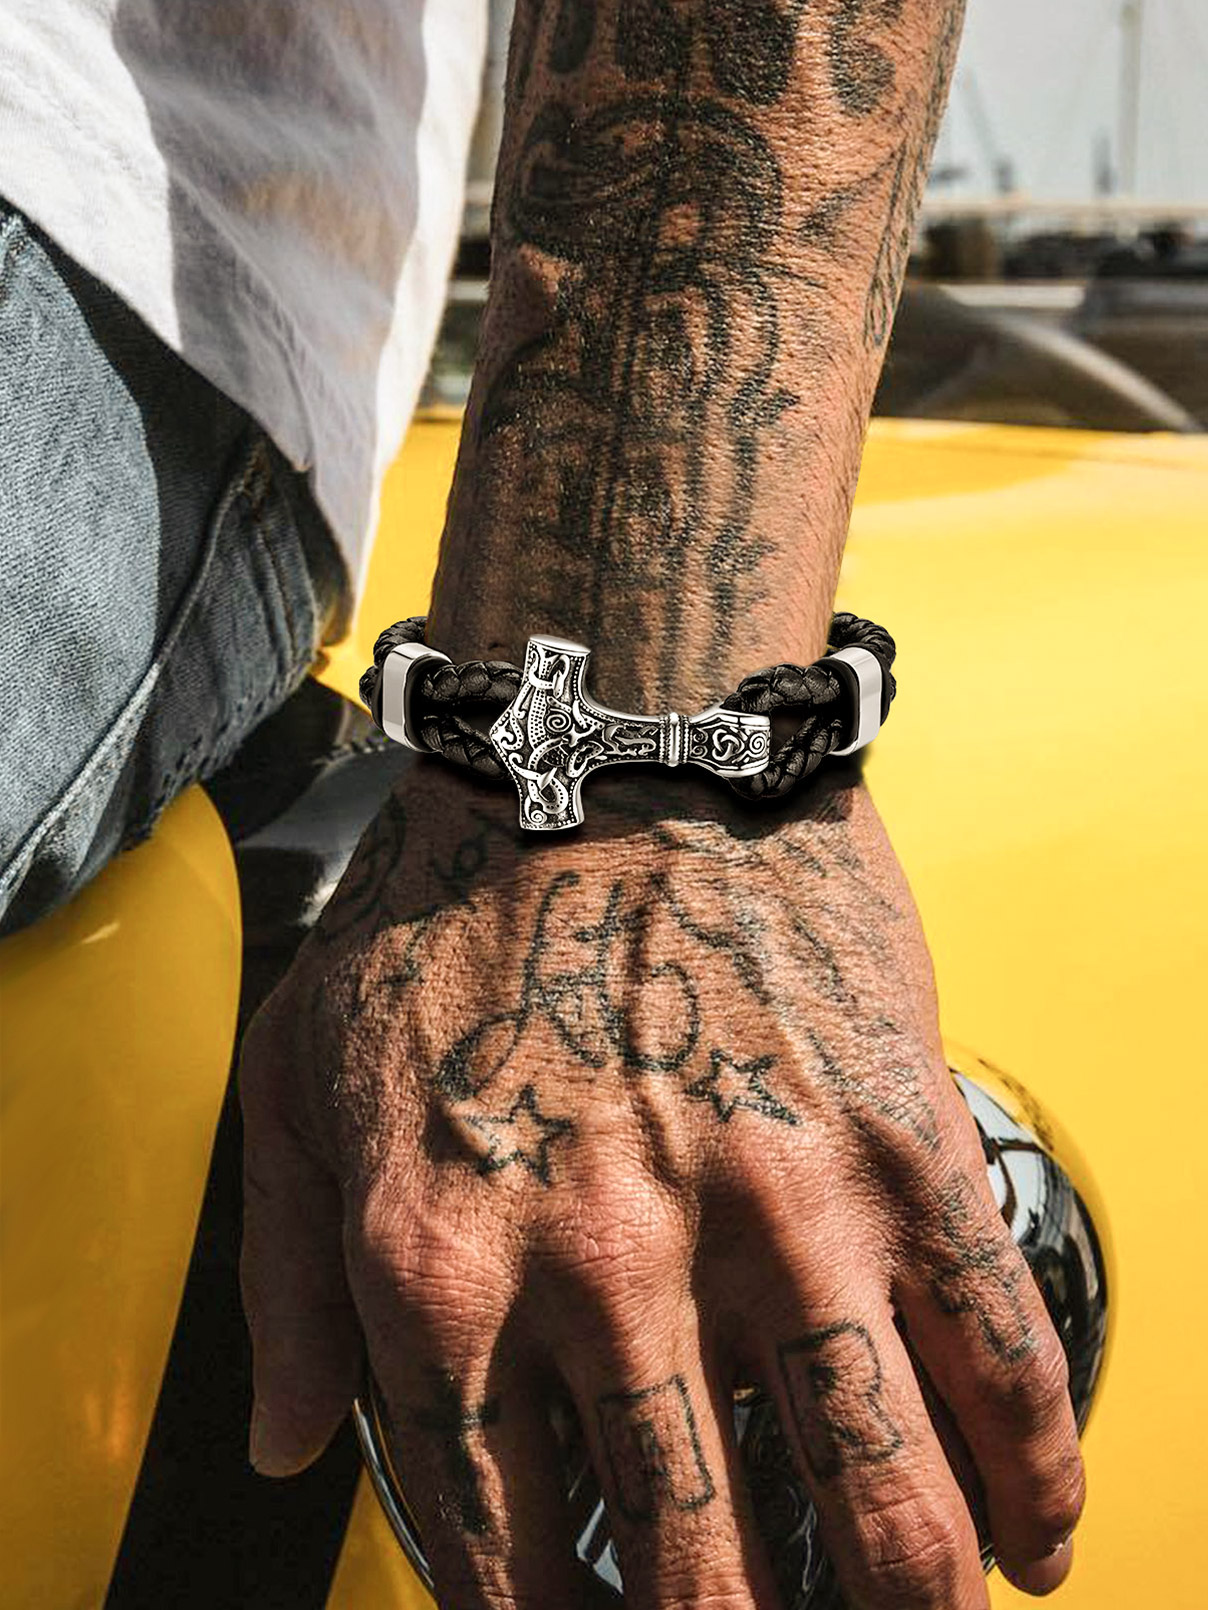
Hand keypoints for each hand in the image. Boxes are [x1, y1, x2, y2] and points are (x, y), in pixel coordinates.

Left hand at [239, 765, 1083, 1608]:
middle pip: (692, 1577)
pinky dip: (1033, 1473)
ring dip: (908, 1607)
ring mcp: (771, 1207)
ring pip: (881, 1504)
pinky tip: (1033, 1529)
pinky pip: (994, 1350)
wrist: (602, 730)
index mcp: (439, 1270)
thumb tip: (292, 1449)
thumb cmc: (446, 905)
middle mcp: (605, 1269)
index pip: (491, 1559)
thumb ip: (278, 1282)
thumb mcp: (294, 1077)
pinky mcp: (893, 1136)